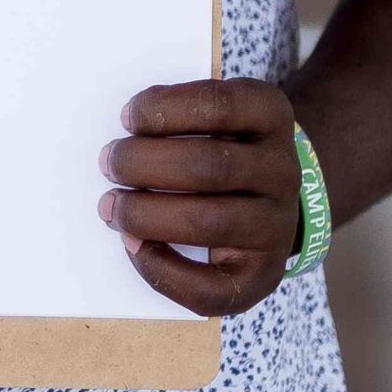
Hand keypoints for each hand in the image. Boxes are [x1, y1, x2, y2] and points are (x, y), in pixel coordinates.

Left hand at [98, 78, 302, 316]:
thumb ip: (180, 117)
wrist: (271, 203)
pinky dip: (162, 269)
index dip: (165, 109)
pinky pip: (211, 286)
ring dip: (146, 215)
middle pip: (209, 165)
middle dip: (144, 164)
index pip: (220, 105)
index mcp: (270, 115)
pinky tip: (134, 246)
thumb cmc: (226, 149)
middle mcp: (283, 170)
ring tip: (112, 207)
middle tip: (108, 163)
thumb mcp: (219, 116)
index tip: (126, 118)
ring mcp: (278, 225)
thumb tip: (125, 144)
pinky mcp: (264, 274)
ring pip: (208, 222)